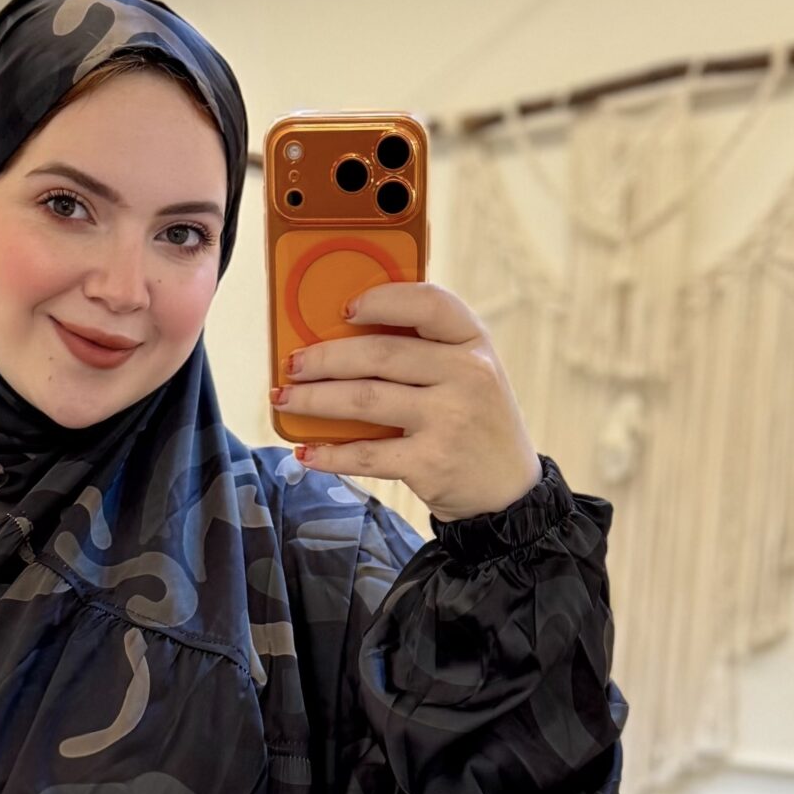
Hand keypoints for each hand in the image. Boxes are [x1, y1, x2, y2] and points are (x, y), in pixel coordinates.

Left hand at [271, 279, 542, 521]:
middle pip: (380, 354)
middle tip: (293, 365)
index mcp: (474, 343)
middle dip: (325, 358)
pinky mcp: (431, 463)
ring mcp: (449, 420)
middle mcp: (466, 375)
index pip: (430, 303)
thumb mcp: (469, 374)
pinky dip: (330, 454)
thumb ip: (426, 351)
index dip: (382, 300)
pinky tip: (306, 451)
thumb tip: (342, 339)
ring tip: (285, 399)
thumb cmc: (474, 423)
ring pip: (365, 400)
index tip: (344, 309)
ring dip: (315, 400)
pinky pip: (366, 454)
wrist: (507, 492)